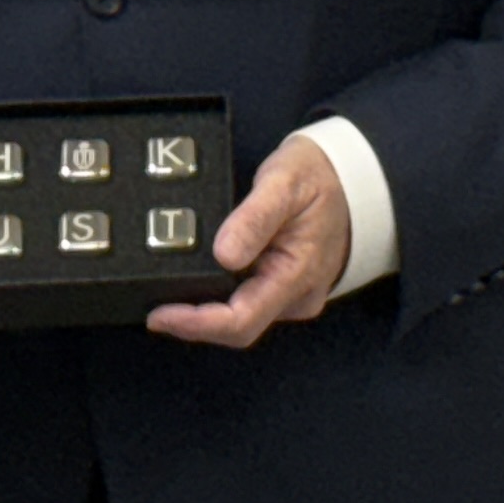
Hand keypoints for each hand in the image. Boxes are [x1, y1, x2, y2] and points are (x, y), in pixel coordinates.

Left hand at [145, 132, 352, 346]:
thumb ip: (254, 218)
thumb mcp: (284, 183)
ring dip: (203, 310)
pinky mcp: (285, 286)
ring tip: (164, 292)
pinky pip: (247, 301)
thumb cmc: (318, 176)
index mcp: (296, 275)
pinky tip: (193, 281)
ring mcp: (292, 295)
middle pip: (237, 326)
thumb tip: (223, 255)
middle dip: (192, 321)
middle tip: (150, 304)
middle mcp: (296, 296)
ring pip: (240, 317)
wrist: (352, 176)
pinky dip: (218, 296)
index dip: (196, 324)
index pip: (241, 320)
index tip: (159, 315)